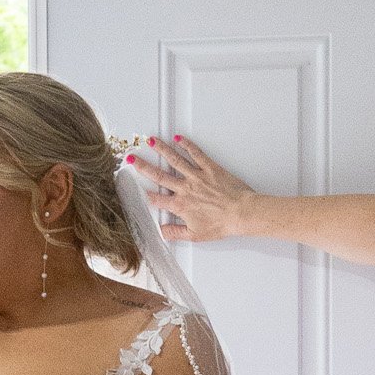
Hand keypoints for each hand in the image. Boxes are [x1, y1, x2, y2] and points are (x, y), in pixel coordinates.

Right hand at [128, 135, 254, 243]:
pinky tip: (178, 139)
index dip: (144, 193)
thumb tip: (161, 233)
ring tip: (151, 141)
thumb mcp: (195, 235)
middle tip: (132, 158)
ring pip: (175, 160)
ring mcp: (197, 176)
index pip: (156, 199)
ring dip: (161, 149)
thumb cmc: (221, 224)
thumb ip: (175, 233)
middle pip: (159, 175)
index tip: (134, 187)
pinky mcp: (210, 168)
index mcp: (180, 205)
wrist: (241, 213)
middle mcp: (186, 188)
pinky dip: (187, 145)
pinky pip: (196, 154)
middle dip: (143, 166)